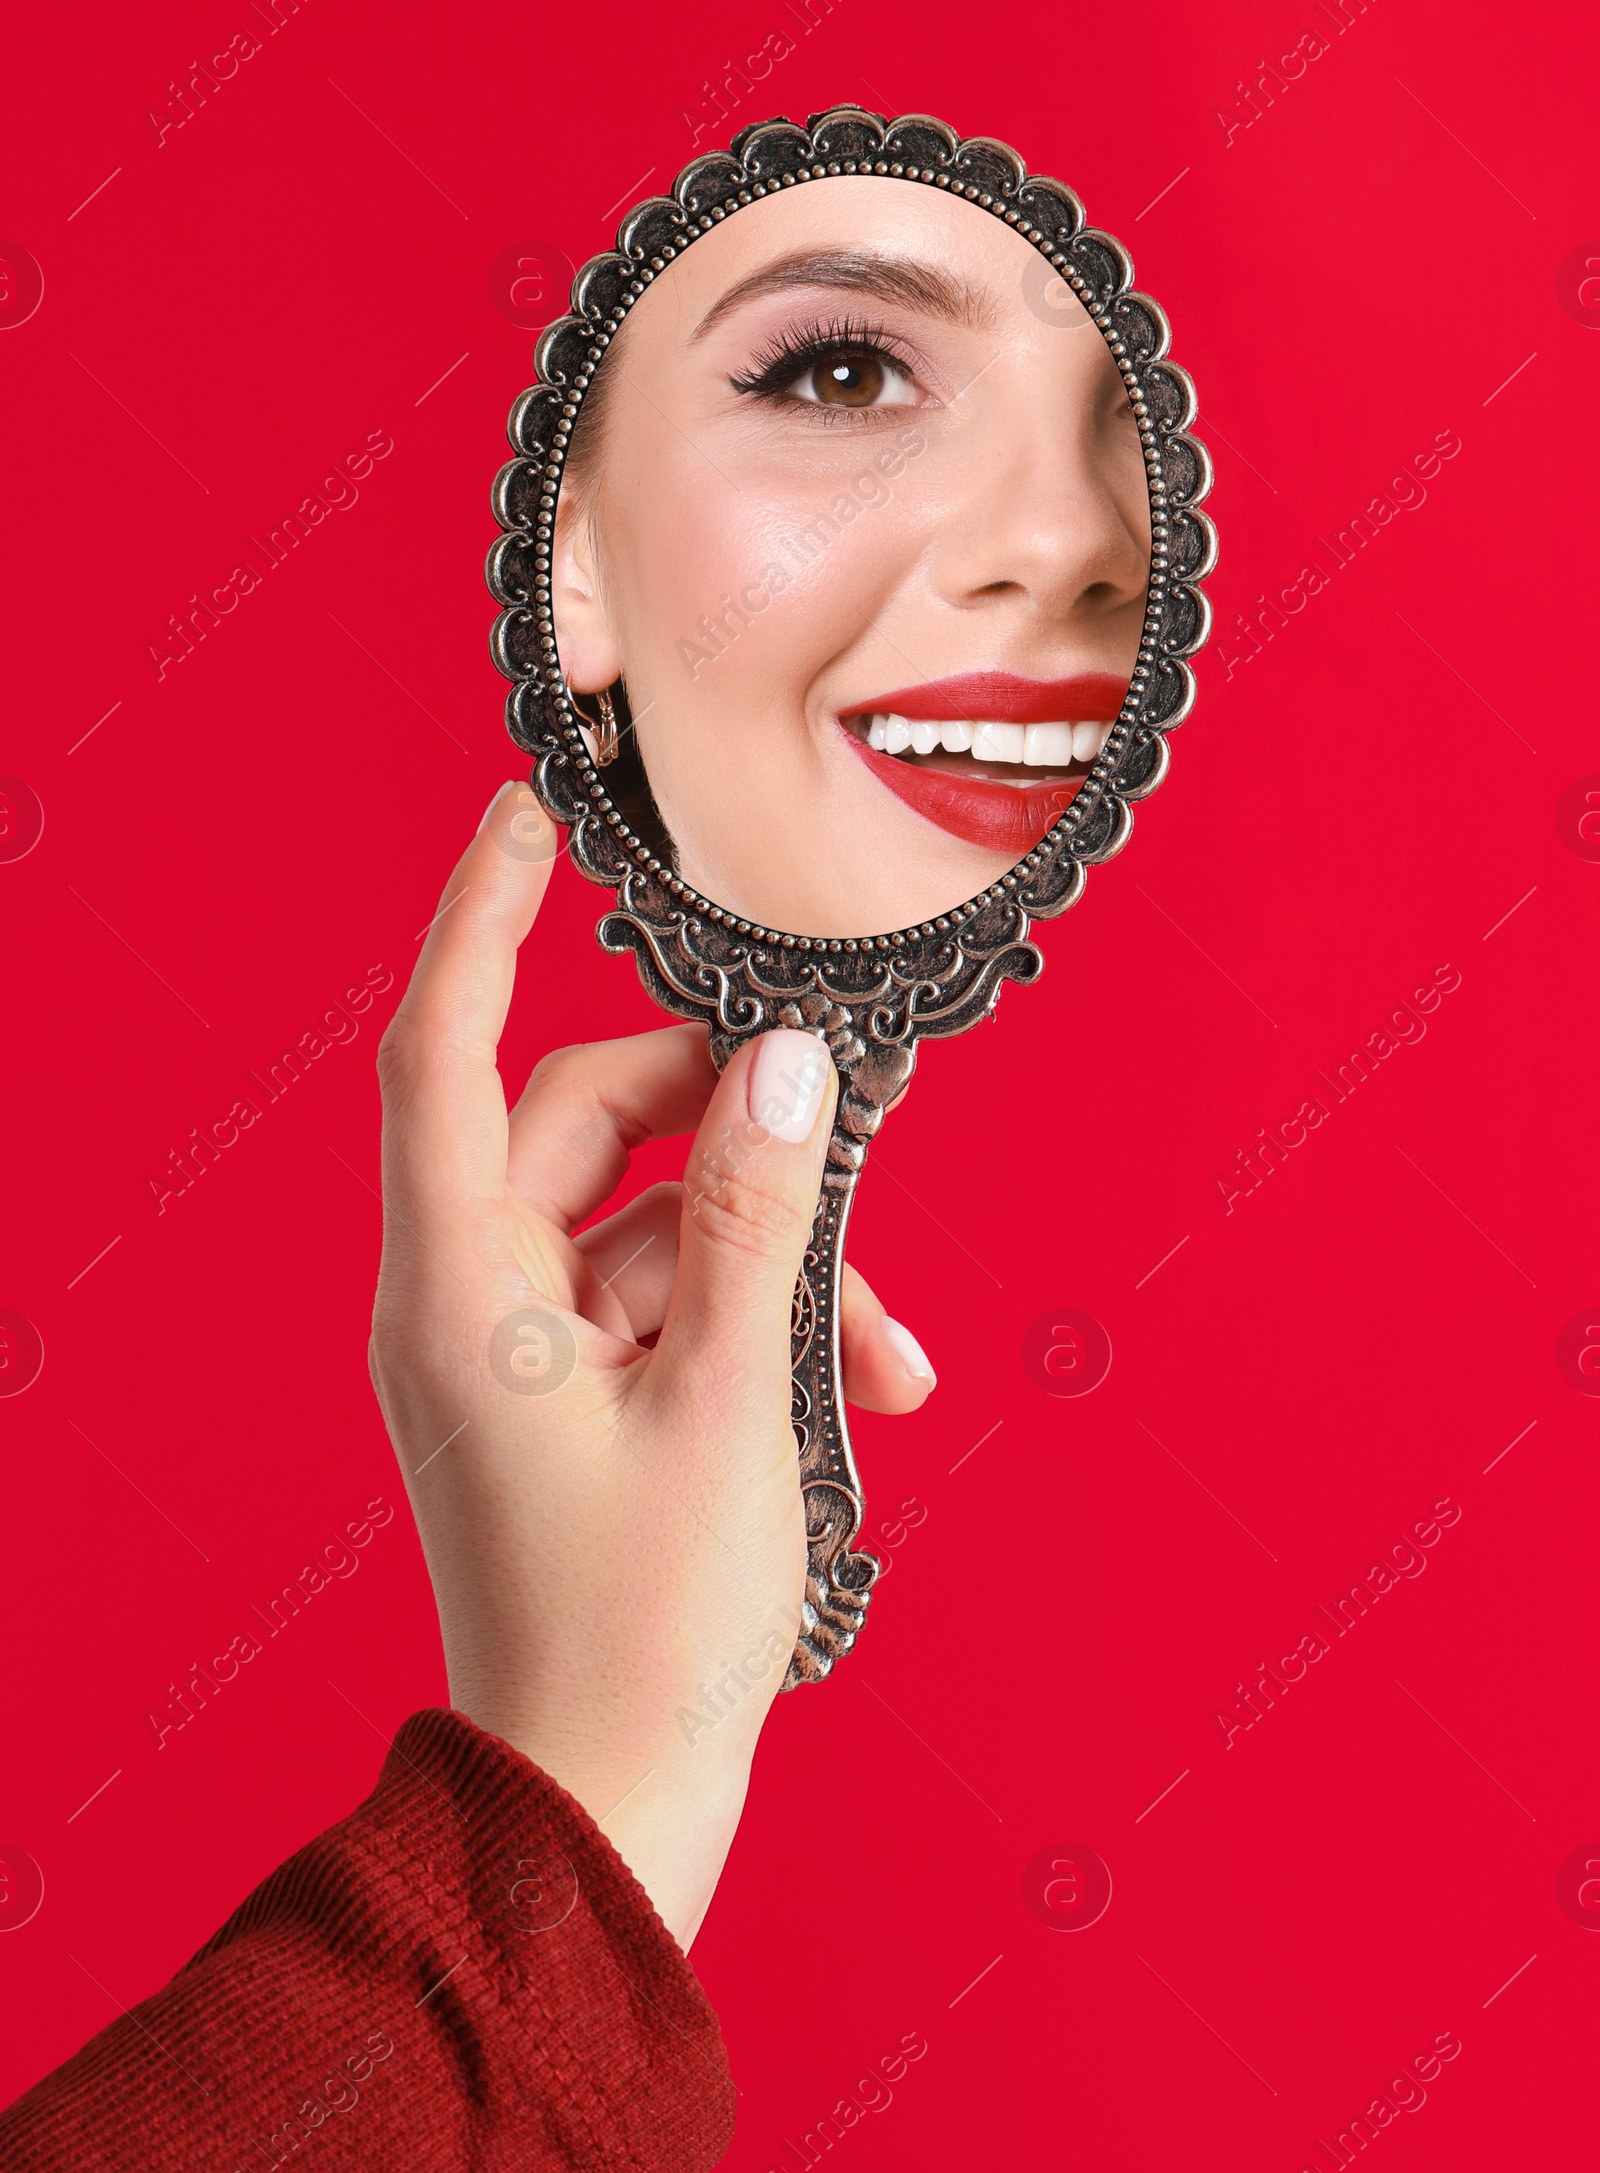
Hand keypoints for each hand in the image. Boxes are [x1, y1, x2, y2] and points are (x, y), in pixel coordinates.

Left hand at [367, 782, 935, 1947]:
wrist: (603, 1809)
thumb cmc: (645, 1632)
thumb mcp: (727, 1401)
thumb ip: (761, 1215)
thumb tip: (789, 1064)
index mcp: (459, 1293)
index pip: (443, 1052)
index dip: (482, 919)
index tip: (531, 810)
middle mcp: (469, 1304)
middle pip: (585, 1127)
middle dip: (728, 1126)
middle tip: (845, 1122)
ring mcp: (517, 1354)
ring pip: (649, 1223)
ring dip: (774, 1256)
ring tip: (886, 1349)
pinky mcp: (569, 1398)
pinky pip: (667, 1304)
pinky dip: (757, 1321)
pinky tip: (866, 1383)